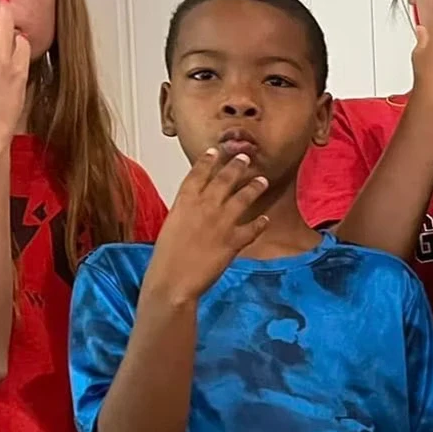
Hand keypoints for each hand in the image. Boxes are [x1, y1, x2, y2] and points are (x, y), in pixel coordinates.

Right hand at [141, 147, 270, 307]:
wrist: (173, 280)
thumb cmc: (166, 256)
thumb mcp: (172, 225)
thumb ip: (186, 212)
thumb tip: (195, 206)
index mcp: (184, 201)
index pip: (198, 174)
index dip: (208, 161)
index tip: (215, 150)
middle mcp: (205, 206)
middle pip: (224, 180)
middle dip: (237, 166)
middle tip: (246, 157)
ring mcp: (221, 222)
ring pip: (242, 198)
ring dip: (254, 188)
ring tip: (263, 180)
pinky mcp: (234, 241)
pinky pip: (252, 228)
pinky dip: (260, 223)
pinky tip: (265, 219)